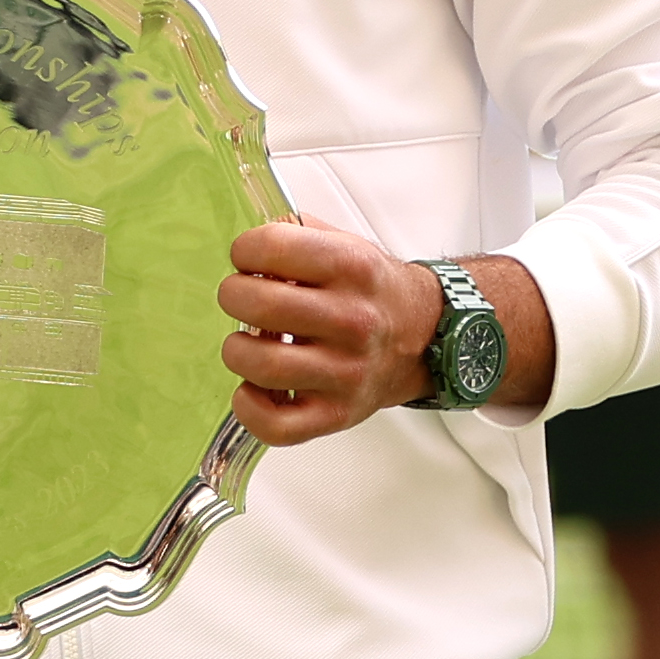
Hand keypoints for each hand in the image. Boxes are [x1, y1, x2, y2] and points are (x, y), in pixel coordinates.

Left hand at [217, 218, 447, 445]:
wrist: (425, 335)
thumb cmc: (372, 292)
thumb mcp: (345, 243)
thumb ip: (294, 233)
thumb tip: (246, 247)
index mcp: (352, 268)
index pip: (272, 247)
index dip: (245, 251)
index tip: (248, 260)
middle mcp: (353, 320)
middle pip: (260, 306)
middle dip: (234, 296)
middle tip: (242, 299)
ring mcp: (346, 372)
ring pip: (262, 365)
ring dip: (239, 350)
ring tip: (250, 343)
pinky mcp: (337, 413)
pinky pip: (276, 425)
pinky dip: (250, 408)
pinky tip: (253, 387)